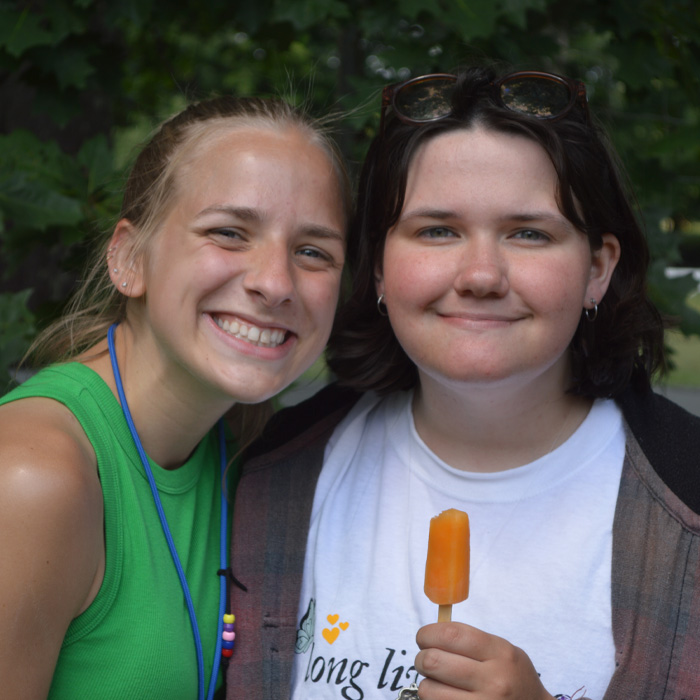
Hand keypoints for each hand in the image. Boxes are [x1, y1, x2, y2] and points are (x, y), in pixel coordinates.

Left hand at [414, 622, 554, 699]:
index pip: (451, 635)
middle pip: (434, 661)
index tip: (424, 637)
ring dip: (426, 684)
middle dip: (421, 658)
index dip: (429, 633)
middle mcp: (493, 681)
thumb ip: (471, 640)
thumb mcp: (502, 650)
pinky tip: (446, 696)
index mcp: (500, 654)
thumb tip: (432, 633)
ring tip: (437, 681)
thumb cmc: (513, 677)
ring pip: (428, 690)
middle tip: (425, 659)